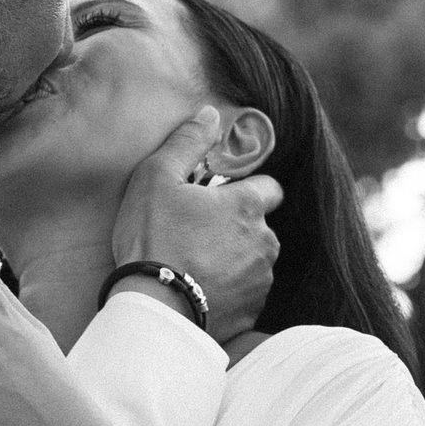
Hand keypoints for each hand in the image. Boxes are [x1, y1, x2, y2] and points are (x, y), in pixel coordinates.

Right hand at [112, 106, 281, 341]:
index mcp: (249, 205)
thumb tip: (210, 114)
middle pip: (260, 227)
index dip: (248, 190)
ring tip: (194, 265)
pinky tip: (198, 291)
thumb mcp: (157, 178)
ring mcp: (261, 279)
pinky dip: (228, 291)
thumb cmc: (154, 239)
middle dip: (237, 228)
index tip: (221, 198)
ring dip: (233, 260)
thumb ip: (187, 142)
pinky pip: (245, 295)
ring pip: (254, 262)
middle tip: (196, 234)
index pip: (271, 188)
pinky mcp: (252, 311)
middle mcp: (265, 241)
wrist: (156, 309)